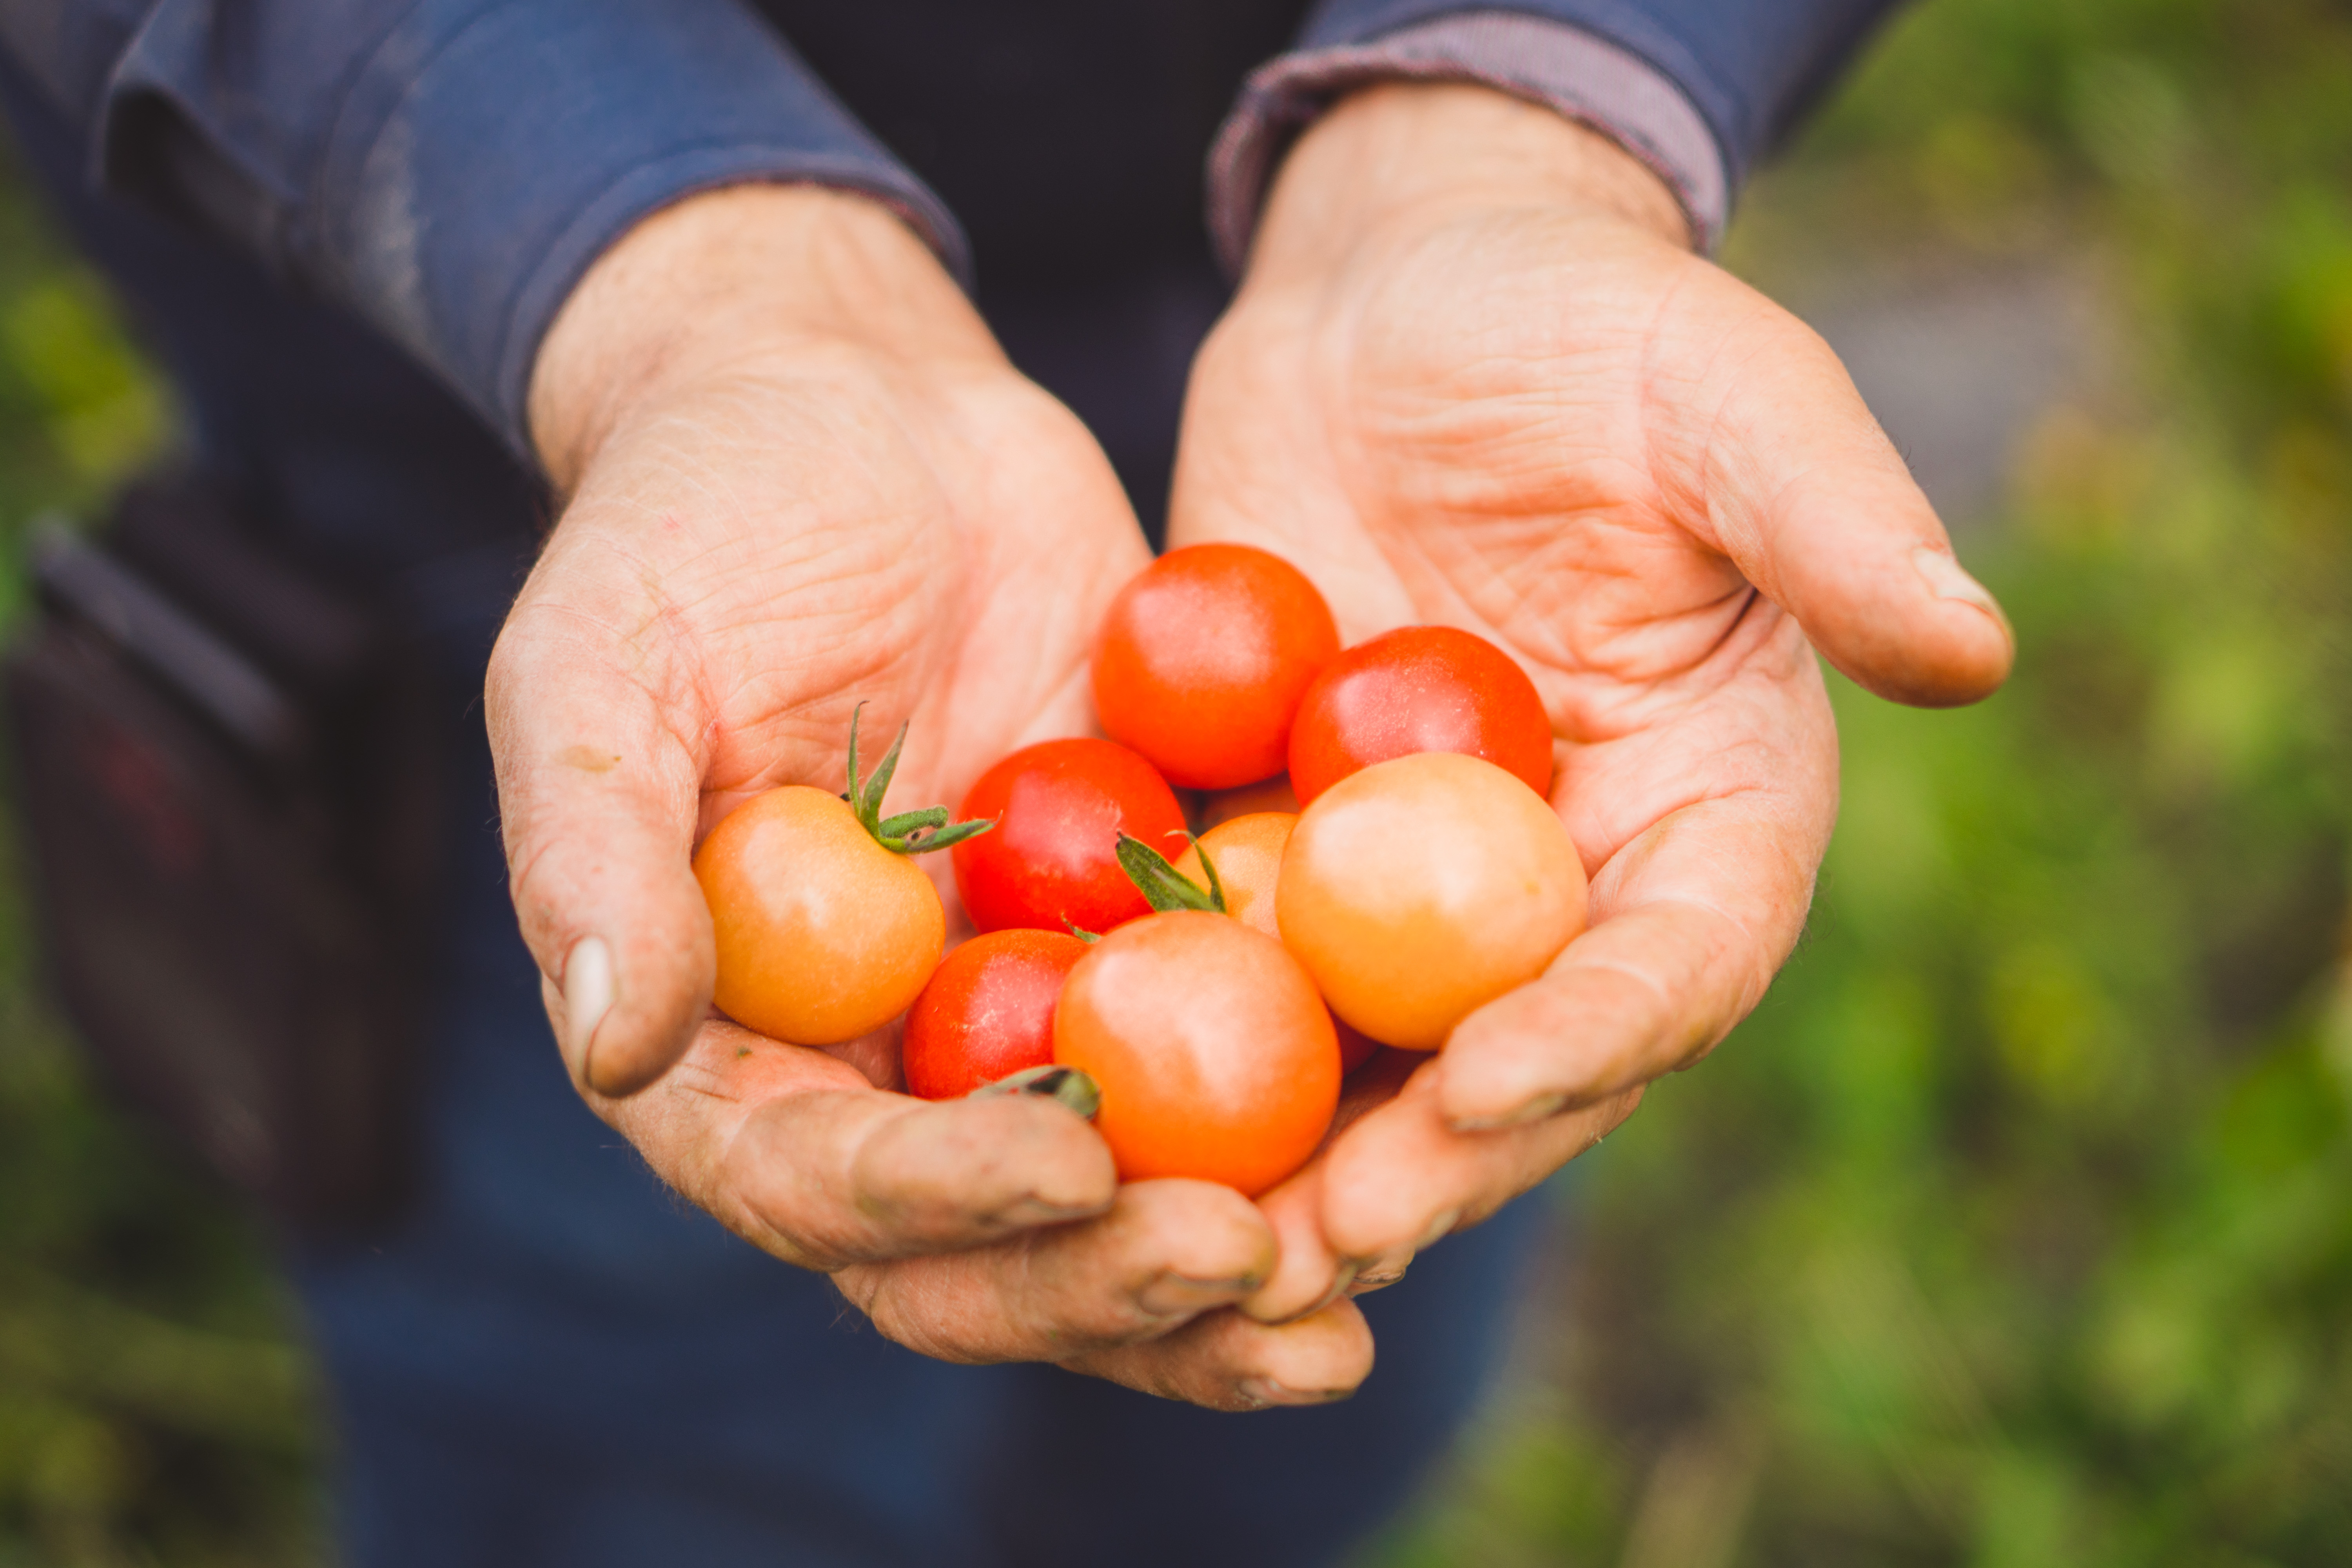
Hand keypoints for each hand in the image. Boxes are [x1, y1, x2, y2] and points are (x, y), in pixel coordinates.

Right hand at [487, 186, 1369, 1407]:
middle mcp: (880, 1065)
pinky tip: (1433, 1127)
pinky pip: (1228, 1056)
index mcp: (733, 1043)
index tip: (1070, 1166)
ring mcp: (1020, 1012)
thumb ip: (595, 854)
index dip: (936, 1202)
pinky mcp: (1141, 938)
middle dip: (1108, 1282)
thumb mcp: (599, 662)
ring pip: (1122, 1202)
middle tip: (1254, 1265)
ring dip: (1228, 1275)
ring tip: (1349, 1301)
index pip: (818, 1182)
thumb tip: (615, 1047)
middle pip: (985, 1250)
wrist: (857, 410)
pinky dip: (1313, 1117)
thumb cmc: (692, 525)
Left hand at [1172, 85, 2014, 1318]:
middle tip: (1321, 1242)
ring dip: (1285, 1154)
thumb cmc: (1587, 321)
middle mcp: (1569, 876)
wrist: (1403, 292)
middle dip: (1428, 1160)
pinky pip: (1230, 961)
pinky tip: (1081, 1103)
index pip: (1679, 960)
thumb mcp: (1721, 391)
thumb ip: (1832, 520)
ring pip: (1364, 1052)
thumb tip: (1975, 650)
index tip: (1487, 1086)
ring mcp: (1414, 879)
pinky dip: (1169, 1036)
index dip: (1596, 1036)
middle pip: (1513, 1058)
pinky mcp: (1284, 843)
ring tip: (1189, 1243)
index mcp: (1708, 807)